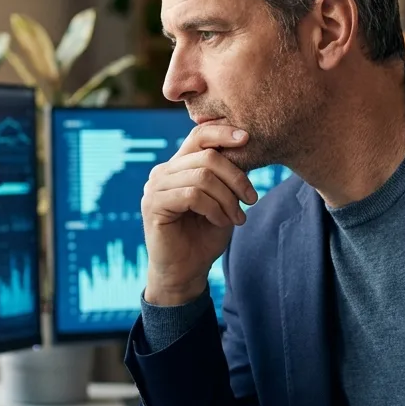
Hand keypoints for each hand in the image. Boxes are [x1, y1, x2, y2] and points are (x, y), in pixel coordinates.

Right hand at [141, 122, 256, 305]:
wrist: (186, 272)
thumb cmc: (205, 236)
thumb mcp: (223, 200)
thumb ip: (226, 175)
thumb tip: (245, 146)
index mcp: (178, 166)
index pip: (198, 136)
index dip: (223, 132)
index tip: (247, 139)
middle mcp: (163, 172)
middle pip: (207, 156)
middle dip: (236, 178)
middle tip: (251, 200)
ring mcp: (155, 187)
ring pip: (202, 176)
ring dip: (227, 198)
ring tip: (236, 218)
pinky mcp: (153, 204)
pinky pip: (192, 195)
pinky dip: (214, 209)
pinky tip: (221, 222)